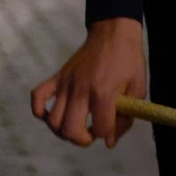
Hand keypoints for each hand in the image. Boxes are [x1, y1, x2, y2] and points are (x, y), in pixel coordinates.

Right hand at [30, 17, 146, 147]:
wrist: (113, 33)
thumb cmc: (128, 60)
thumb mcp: (138, 88)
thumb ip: (126, 117)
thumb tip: (110, 142)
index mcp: (104, 92)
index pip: (100, 128)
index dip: (107, 134)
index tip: (111, 128)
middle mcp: (81, 89)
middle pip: (70, 130)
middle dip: (82, 139)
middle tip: (91, 134)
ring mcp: (66, 83)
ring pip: (53, 120)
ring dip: (63, 131)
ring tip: (76, 126)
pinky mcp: (57, 77)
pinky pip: (37, 97)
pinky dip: (39, 110)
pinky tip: (49, 115)